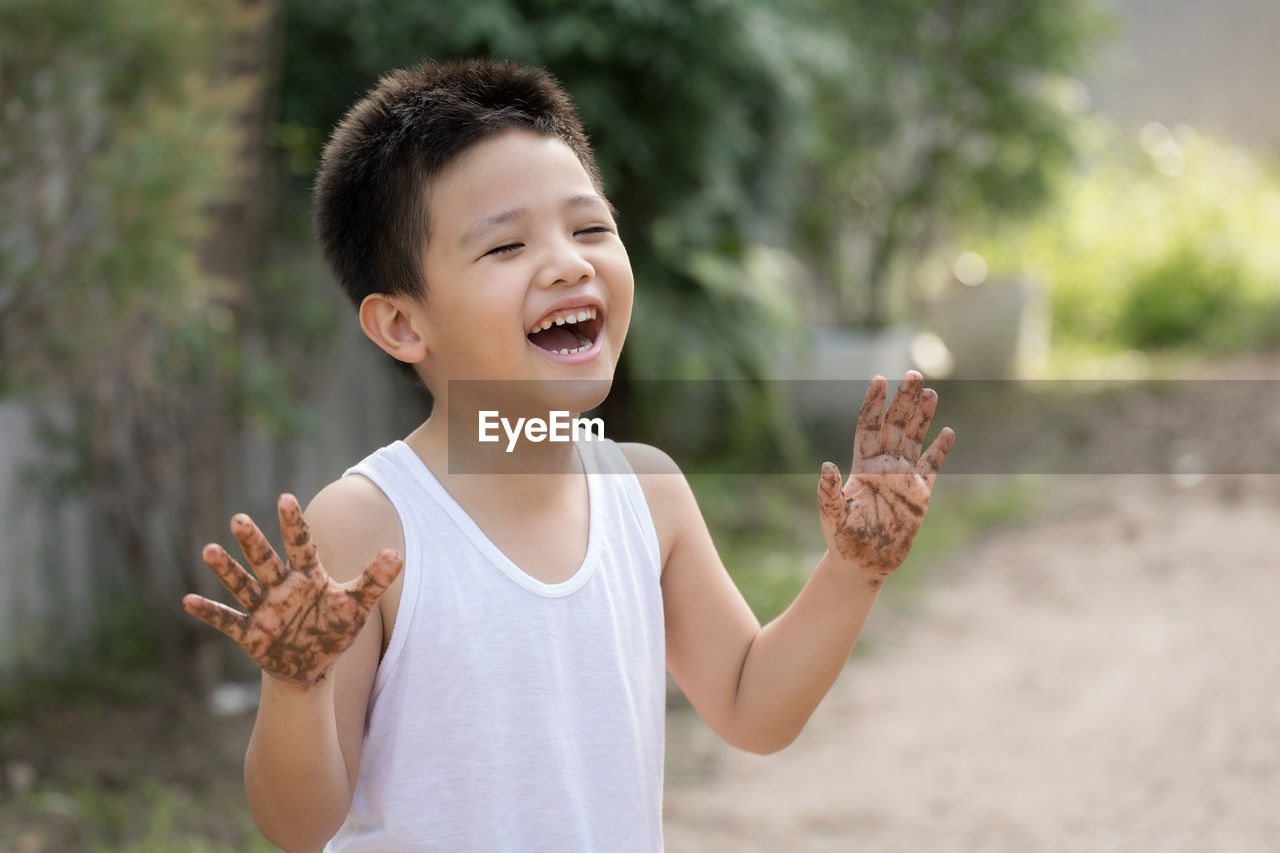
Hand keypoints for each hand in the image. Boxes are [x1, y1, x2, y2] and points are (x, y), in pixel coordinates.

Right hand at [182, 494, 402, 686]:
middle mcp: (282, 587)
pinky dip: (211, 613)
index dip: (294, 524)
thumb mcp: (358, 606)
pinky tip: (189, 601)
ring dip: (227, 570)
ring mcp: (264, 609)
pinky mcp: (251, 633)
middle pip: (266, 561)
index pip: (301, 544)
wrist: (313, 665)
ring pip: (243, 585)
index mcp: (308, 576)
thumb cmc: (334, 628)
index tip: (286, 498)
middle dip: (254, 543)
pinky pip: (228, 621)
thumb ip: (374, 580)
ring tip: (210, 550)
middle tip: (239, 519)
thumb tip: (396, 555)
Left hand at [817, 371, 954, 585]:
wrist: (864, 564)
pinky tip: (948, 431)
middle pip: (896, 425)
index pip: (869, 427)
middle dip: (903, 400)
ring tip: (930, 392)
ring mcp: (903, 478)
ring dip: (922, 416)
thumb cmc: (843, 542)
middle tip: (913, 373)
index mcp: (863, 467)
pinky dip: (940, 449)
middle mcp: (884, 467)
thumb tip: (826, 465)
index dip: (874, 404)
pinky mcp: (920, 494)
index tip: (879, 379)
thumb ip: (828, 493)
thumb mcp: (832, 517)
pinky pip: (932, 466)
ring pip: (915, 439)